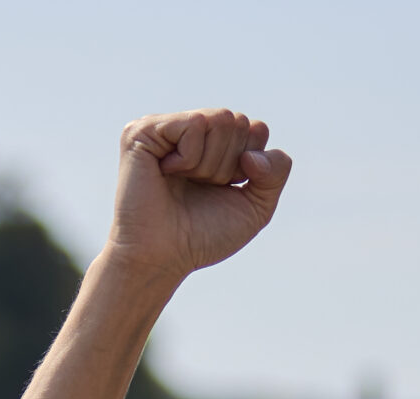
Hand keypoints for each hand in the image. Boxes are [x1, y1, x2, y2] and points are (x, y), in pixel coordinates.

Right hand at [104, 110, 291, 282]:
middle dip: (229, 165)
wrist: (164, 256)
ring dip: (210, 164)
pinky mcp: (144, 129)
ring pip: (219, 120)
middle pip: (239, 122)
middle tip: (201, 188)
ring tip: (183, 182)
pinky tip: (167, 172)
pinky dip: (191, 158)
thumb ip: (276, 172)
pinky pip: (194, 124)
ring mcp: (166, 126)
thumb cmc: (205, 235)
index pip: (257, 129)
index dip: (252, 165)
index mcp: (215, 144)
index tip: (228, 188)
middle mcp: (191, 130)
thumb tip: (258, 127)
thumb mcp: (256, 207)